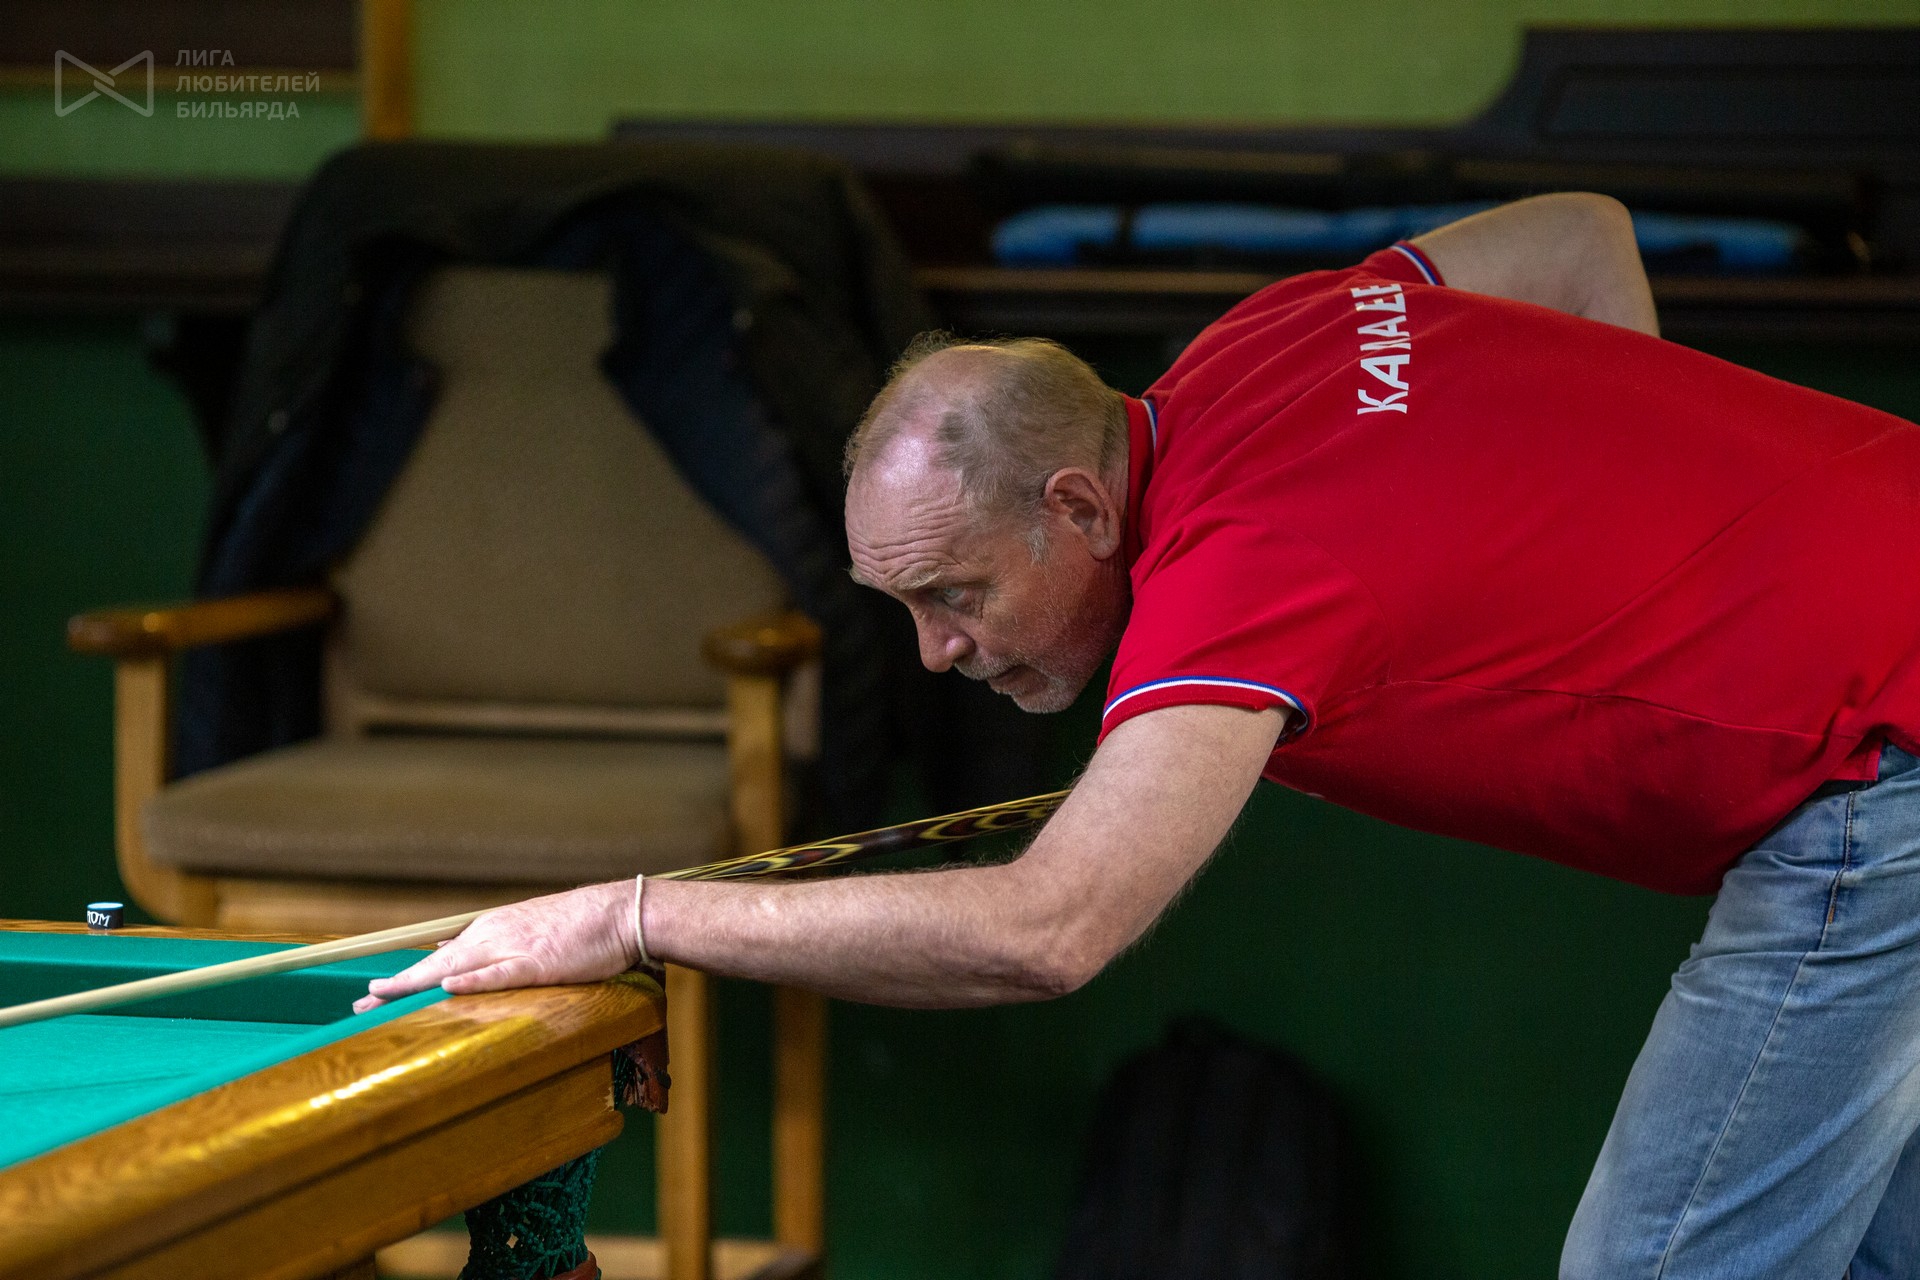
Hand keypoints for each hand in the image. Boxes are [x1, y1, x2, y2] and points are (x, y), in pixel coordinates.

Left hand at [353, 880, 638, 1012]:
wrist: (621, 913)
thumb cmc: (580, 927)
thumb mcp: (527, 933)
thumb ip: (489, 947)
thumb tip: (447, 958)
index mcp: (491, 931)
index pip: (436, 959)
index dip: (402, 979)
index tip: (371, 994)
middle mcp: (493, 936)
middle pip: (434, 965)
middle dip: (395, 986)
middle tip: (358, 1004)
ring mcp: (515, 948)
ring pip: (456, 968)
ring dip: (417, 984)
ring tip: (383, 998)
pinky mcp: (540, 962)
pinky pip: (500, 973)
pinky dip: (473, 980)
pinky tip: (448, 987)